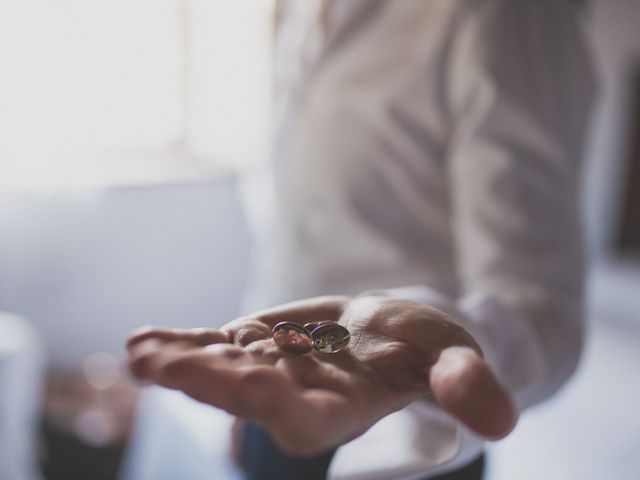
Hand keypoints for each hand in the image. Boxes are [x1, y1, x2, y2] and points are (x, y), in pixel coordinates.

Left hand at [126, 295, 515, 455]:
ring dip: (179, 362)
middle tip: (157, 364)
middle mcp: (296, 395)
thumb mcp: (456, 359)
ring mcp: (268, 369)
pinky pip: (213, 344)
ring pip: (220, 369)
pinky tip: (142, 339)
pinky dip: (180, 340)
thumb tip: (500, 417)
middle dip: (206, 381)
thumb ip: (468, 386)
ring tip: (139, 353)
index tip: (243, 383)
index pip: (302, 417)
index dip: (273, 403)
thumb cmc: (426, 349)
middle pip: (245, 393)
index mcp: (342, 407)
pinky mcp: (253, 345)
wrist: (389, 331)